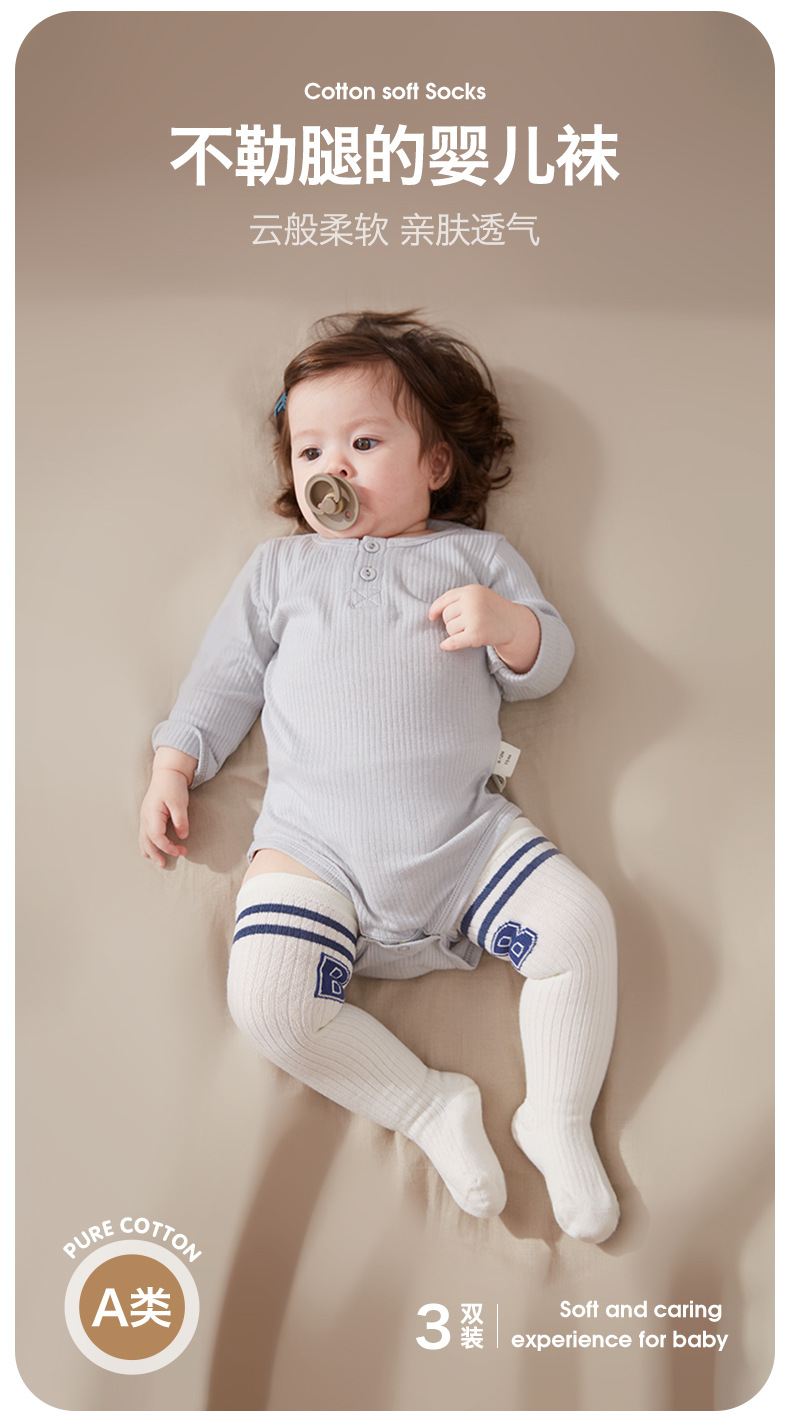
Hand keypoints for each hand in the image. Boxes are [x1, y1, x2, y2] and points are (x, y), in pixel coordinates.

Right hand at [139, 748, 196, 867]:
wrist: (167, 773)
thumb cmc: (173, 786)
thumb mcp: (180, 802)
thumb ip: (181, 820)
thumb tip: (182, 836)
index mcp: (152, 814)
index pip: (157, 837)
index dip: (168, 847)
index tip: (182, 851)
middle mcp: (145, 816)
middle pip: (147, 840)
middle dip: (155, 853)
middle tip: (163, 864)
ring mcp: (145, 815)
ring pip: (143, 837)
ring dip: (148, 849)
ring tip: (153, 860)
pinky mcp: (148, 815)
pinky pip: (144, 832)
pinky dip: (146, 842)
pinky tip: (148, 848)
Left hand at [428, 585, 540, 672]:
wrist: (514, 623)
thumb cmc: (492, 609)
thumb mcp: (478, 596)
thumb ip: (459, 599)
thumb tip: (433, 612)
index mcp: (471, 591)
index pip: (445, 599)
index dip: (435, 609)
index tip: (431, 617)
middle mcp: (472, 602)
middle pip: (447, 616)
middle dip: (452, 622)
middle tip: (466, 625)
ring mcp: (474, 618)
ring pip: (450, 629)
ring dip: (456, 633)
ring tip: (471, 630)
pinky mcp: (476, 634)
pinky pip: (454, 641)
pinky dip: (448, 644)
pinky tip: (444, 646)